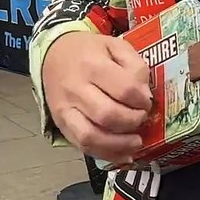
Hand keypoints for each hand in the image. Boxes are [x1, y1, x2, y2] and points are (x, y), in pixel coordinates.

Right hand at [43, 31, 152, 163]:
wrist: (53, 54)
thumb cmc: (89, 51)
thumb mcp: (116, 45)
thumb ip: (135, 66)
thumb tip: (144, 95)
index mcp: (92, 64)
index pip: (124, 89)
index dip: (142, 100)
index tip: (147, 101)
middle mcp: (75, 89)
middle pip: (108, 115)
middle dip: (132, 122)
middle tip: (142, 119)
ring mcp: (65, 110)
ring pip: (91, 137)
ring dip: (119, 145)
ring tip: (136, 142)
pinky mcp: (61, 124)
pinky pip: (82, 146)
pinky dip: (105, 154)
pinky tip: (123, 154)